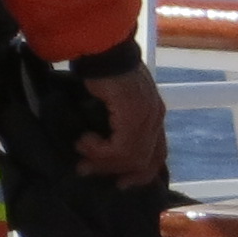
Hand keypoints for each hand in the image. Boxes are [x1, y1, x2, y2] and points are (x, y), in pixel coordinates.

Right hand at [76, 61, 169, 183]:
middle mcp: (156, 119)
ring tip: (81, 149)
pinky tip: (83, 139)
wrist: (102, 52)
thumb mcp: (115, 105)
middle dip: (114, 170)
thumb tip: (103, 150)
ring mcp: (148, 117)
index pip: (157, 155)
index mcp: (155, 116)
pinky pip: (120, 148)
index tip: (120, 183)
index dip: (140, 174)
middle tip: (86, 170)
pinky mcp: (134, 116)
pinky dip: (98, 150)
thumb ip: (118, 125)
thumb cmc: (104, 74)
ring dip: (101, 160)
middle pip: (144, 161)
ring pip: (131, 157)